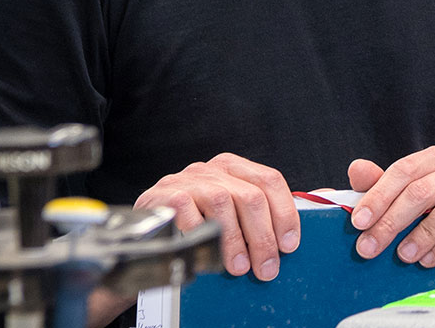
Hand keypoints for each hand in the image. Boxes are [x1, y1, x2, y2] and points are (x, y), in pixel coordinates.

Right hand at [134, 152, 299, 280]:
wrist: (146, 229)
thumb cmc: (192, 222)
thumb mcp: (227, 215)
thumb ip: (251, 220)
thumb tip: (282, 244)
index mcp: (233, 168)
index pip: (269, 180)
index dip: (284, 213)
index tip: (289, 243)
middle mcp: (212, 169)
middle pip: (250, 196)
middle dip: (262, 237)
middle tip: (265, 266)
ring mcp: (188, 179)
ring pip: (223, 203)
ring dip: (234, 241)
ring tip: (239, 266)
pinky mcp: (165, 194)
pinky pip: (189, 212)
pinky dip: (201, 235)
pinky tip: (207, 253)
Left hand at [347, 144, 434, 274]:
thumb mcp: (413, 204)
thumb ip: (384, 186)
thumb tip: (355, 169)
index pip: (405, 169)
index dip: (378, 195)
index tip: (358, 222)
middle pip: (423, 189)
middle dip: (392, 220)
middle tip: (369, 248)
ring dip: (421, 234)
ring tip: (402, 256)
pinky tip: (429, 260)